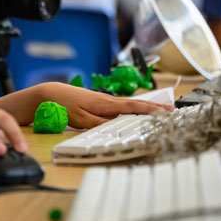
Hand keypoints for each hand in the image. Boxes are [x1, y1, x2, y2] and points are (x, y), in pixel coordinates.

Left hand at [43, 82, 172, 128]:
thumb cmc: (63, 106)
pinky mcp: (98, 103)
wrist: (48, 94)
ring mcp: (103, 101)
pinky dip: (132, 109)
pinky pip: (120, 106)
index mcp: (105, 104)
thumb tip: (117, 127)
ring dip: (144, 108)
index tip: (166, 111)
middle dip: (153, 107)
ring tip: (160, 111)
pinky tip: (137, 112)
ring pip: (128, 105)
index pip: (133, 107)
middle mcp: (107, 100)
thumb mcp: (80, 120)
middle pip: (135, 104)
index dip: (150, 109)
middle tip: (171, 111)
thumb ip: (99, 124)